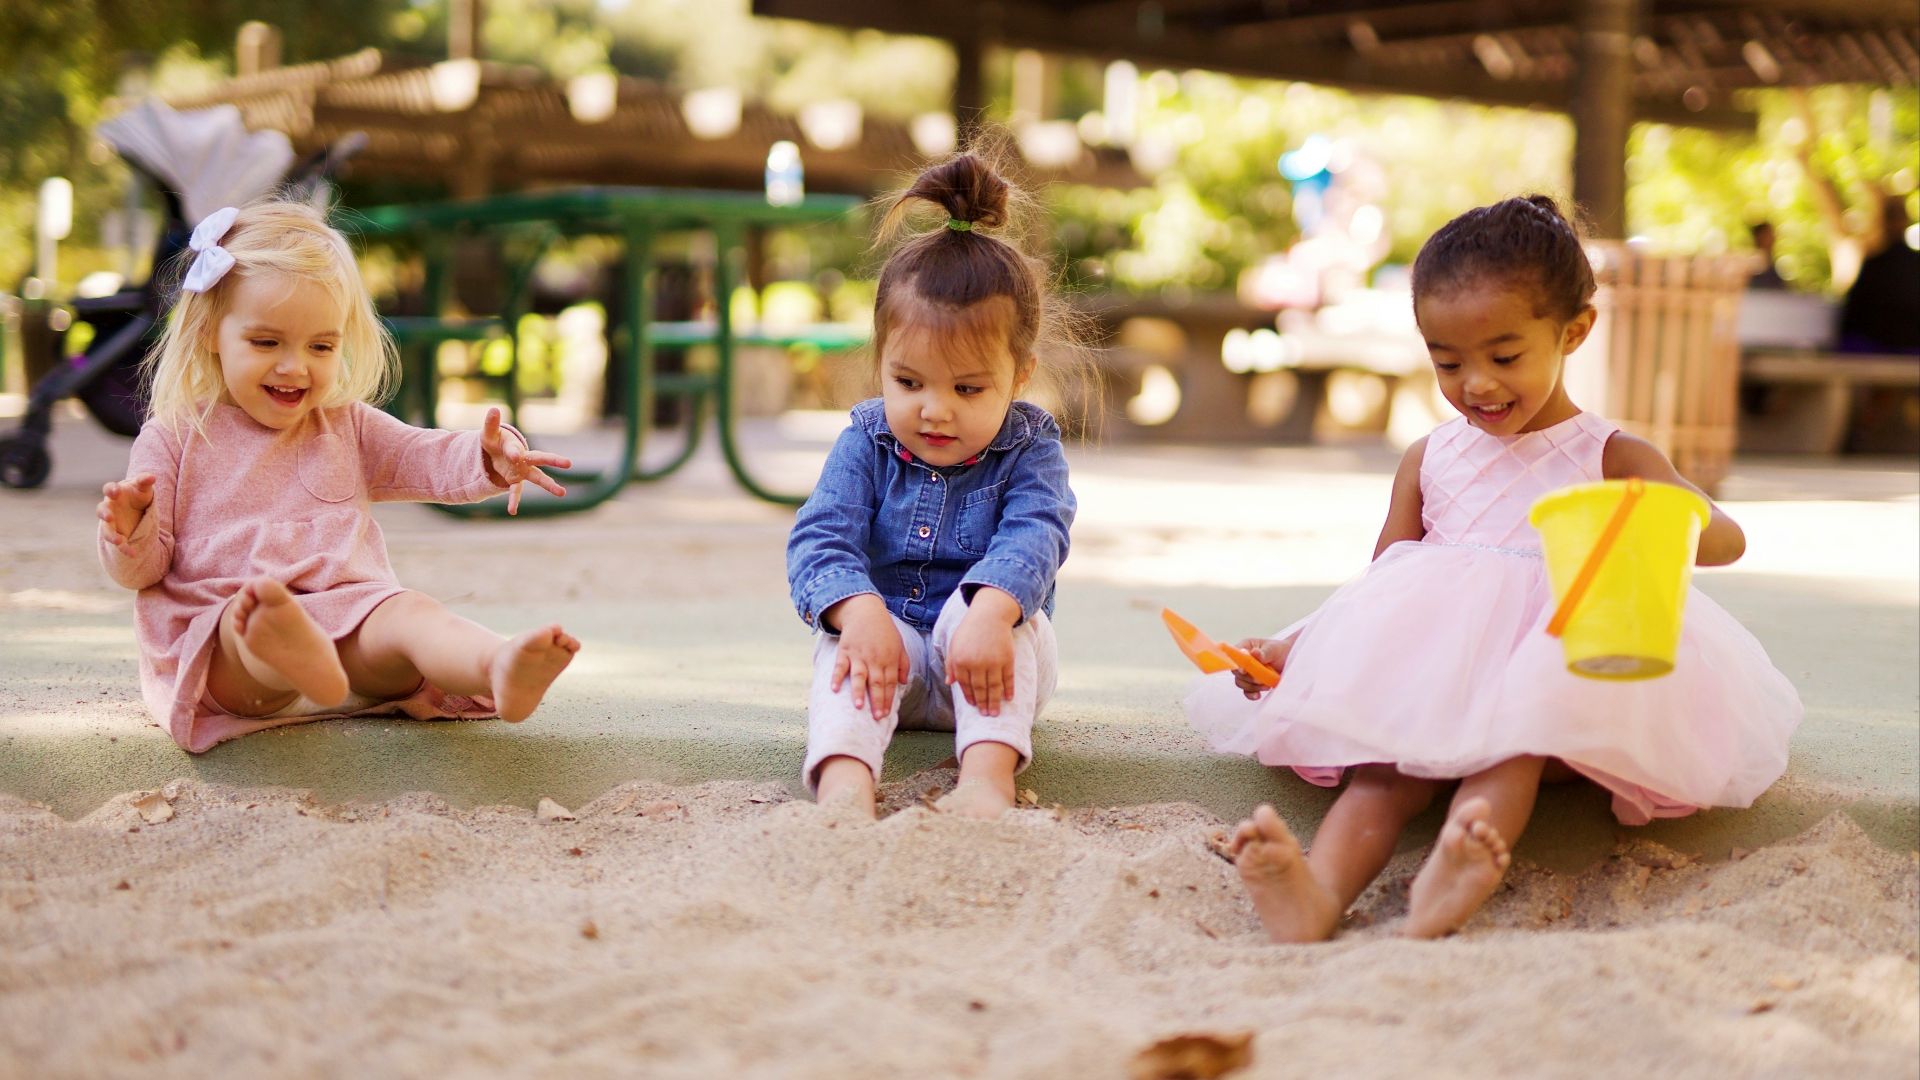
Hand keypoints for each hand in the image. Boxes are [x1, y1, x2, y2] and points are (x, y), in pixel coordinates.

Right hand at [97, 474, 155, 549]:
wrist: (137, 508)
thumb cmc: (138, 494)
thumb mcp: (143, 488)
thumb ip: (145, 481)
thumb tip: (152, 477)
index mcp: (115, 493)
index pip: (109, 488)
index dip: (111, 490)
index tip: (116, 492)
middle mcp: (109, 507)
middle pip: (102, 510)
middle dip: (104, 514)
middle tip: (109, 517)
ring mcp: (111, 522)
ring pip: (107, 530)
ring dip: (111, 535)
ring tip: (118, 540)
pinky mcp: (117, 534)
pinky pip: (119, 543)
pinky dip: (124, 549)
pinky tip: (132, 554)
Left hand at [481, 407, 571, 514]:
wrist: (494, 453)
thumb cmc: (494, 441)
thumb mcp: (489, 434)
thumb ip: (491, 424)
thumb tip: (494, 408)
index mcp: (515, 446)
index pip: (515, 449)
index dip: (513, 452)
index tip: (513, 456)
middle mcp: (524, 459)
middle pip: (541, 459)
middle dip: (554, 461)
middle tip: (569, 463)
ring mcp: (522, 471)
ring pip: (538, 478)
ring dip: (550, 485)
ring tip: (563, 493)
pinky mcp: (516, 481)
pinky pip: (517, 492)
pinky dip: (514, 501)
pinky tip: (512, 511)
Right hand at [827, 595, 909, 720]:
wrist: (865, 611)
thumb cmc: (884, 630)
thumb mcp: (899, 645)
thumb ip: (903, 664)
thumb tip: (903, 683)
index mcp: (889, 659)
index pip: (890, 683)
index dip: (887, 699)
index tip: (885, 714)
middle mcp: (875, 659)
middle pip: (877, 682)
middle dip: (877, 701)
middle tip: (876, 717)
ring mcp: (859, 655)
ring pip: (859, 676)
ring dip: (858, 691)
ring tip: (858, 706)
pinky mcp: (845, 651)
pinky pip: (840, 666)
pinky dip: (836, 677)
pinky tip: (834, 689)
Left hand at [947, 588, 1019, 715]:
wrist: (990, 615)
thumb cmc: (970, 630)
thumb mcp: (954, 644)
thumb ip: (951, 664)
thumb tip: (950, 683)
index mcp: (961, 661)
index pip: (965, 684)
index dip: (970, 696)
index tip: (974, 705)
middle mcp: (976, 663)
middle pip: (980, 689)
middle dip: (983, 704)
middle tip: (986, 715)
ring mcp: (993, 662)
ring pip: (994, 687)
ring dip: (995, 702)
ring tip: (995, 713)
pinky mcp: (1007, 659)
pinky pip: (1008, 678)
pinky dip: (1009, 689)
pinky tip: (1009, 698)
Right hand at [1231, 636, 1291, 698]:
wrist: (1290, 660)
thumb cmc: (1280, 650)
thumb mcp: (1273, 649)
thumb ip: (1263, 653)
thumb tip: (1254, 653)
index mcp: (1245, 647)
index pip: (1233, 654)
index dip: (1236, 663)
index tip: (1244, 671)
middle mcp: (1243, 660)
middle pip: (1235, 671)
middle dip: (1248, 677)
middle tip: (1261, 679)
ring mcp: (1247, 672)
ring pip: (1240, 682)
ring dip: (1252, 686)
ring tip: (1266, 684)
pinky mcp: (1251, 683)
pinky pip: (1246, 691)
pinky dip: (1251, 694)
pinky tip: (1258, 695)